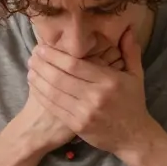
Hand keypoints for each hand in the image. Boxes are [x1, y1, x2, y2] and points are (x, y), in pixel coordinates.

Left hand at [27, 29, 152, 157]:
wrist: (133, 137)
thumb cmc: (133, 103)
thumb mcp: (136, 76)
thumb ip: (130, 51)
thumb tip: (128, 28)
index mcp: (109, 81)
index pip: (75, 65)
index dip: (55, 56)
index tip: (42, 48)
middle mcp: (95, 97)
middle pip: (60, 78)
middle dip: (43, 65)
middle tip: (32, 55)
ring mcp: (84, 113)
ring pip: (54, 93)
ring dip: (38, 80)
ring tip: (30, 69)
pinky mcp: (77, 126)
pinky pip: (54, 108)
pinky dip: (42, 96)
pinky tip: (35, 87)